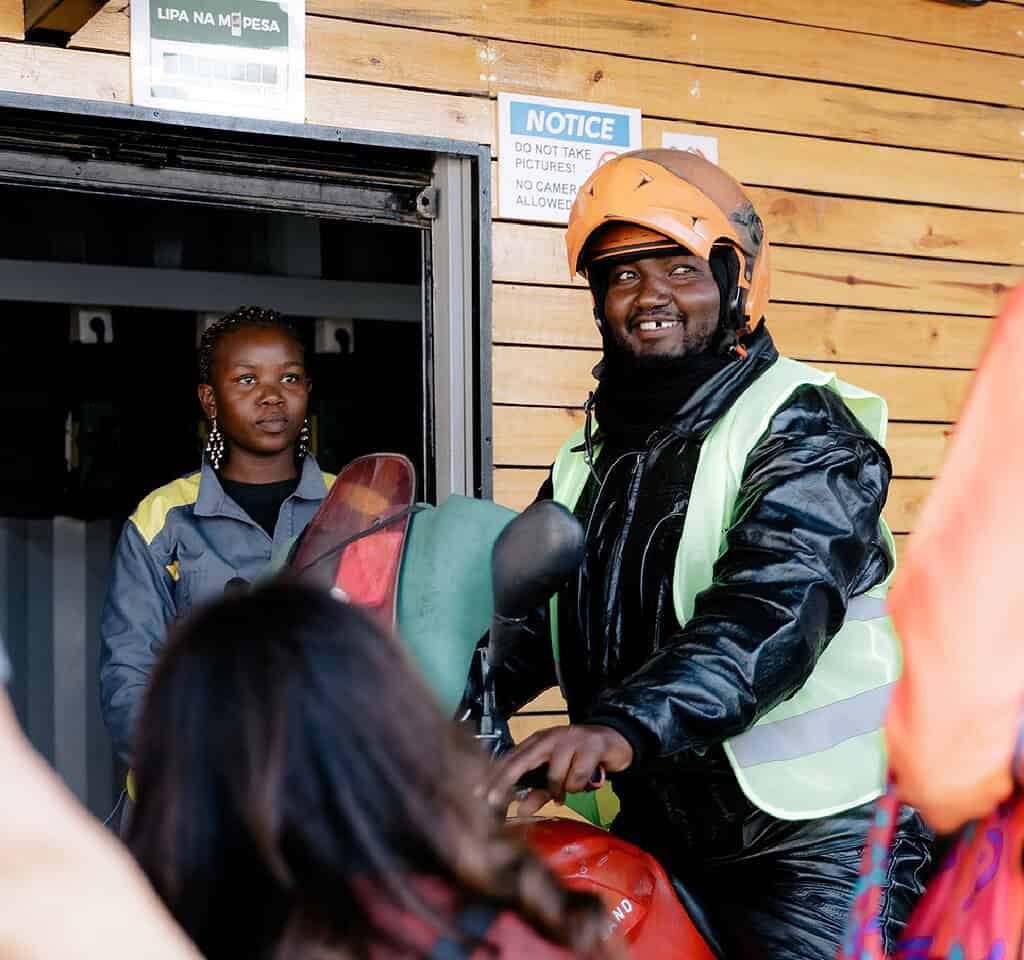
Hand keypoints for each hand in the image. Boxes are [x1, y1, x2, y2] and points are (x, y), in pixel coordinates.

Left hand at [487, 724, 632, 817]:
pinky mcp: (591, 746)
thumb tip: (521, 811)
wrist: (614, 741)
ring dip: (562, 790)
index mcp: (538, 742)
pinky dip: (582, 785)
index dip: (494, 776)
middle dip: (505, 782)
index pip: (511, 758)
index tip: (479, 794)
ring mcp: (570, 739)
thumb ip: (539, 792)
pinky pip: (578, 776)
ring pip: (555, 775)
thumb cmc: (580, 758)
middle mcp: (550, 738)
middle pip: (522, 761)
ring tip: (570, 789)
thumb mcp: (557, 776)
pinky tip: (588, 780)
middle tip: (493, 801)